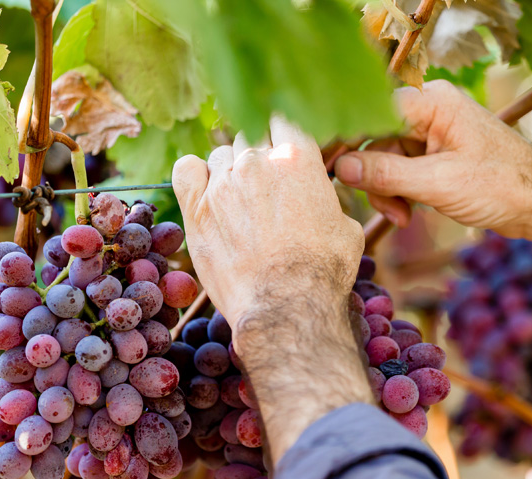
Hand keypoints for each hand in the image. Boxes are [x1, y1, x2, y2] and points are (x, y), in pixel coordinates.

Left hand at [172, 116, 364, 333]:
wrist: (286, 306)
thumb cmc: (323, 271)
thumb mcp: (345, 226)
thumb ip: (326, 198)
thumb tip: (321, 197)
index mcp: (296, 157)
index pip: (284, 118)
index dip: (285, 134)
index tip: (287, 151)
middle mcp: (256, 161)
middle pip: (252, 137)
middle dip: (261, 156)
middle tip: (269, 189)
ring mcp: (222, 184)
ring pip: (221, 154)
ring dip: (231, 171)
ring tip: (242, 204)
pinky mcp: (195, 209)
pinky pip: (186, 169)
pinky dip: (195, 175)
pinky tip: (206, 192)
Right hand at [334, 79, 531, 235]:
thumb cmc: (502, 186)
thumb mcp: (438, 183)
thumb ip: (386, 174)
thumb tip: (339, 168)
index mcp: (432, 102)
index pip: (370, 113)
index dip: (344, 141)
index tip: (323, 166)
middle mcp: (430, 110)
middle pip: (375, 139)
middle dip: (375, 177)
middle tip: (385, 208)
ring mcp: (432, 132)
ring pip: (385, 159)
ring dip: (388, 191)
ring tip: (404, 217)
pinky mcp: (436, 154)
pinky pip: (401, 169)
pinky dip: (401, 192)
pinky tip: (410, 213)